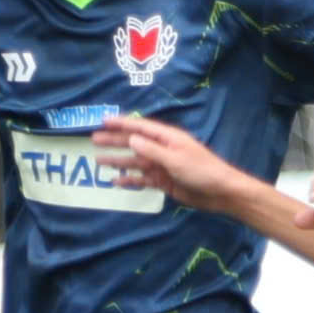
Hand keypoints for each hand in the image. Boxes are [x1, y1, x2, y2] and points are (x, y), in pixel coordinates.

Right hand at [94, 114, 248, 212]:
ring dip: (118, 160)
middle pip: (134, 143)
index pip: (140, 127)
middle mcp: (162, 149)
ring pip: (135, 162)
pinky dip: (129, 180)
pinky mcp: (163, 181)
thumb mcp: (175, 159)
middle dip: (114, 141)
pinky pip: (142, 180)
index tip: (103, 120)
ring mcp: (162, 165)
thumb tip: (131, 139)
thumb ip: (151, 150)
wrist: (219, 192)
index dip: (121, 123)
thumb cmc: (201, 170)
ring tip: (98, 159)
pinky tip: (116, 181)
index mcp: (167, 138)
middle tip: (94, 139)